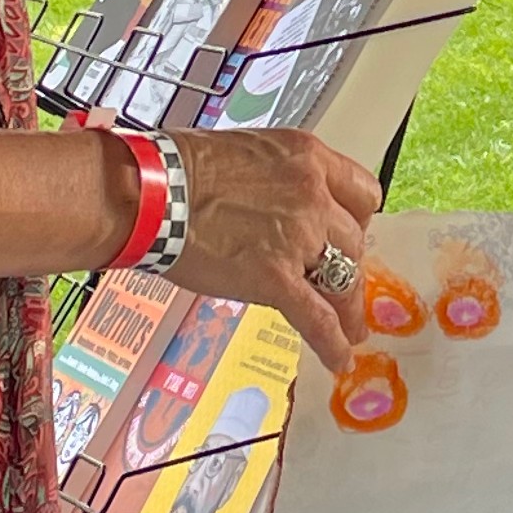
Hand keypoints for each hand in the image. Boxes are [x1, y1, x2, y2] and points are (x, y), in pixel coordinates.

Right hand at [169, 126, 382, 363]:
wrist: (150, 193)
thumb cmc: (180, 170)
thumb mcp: (251, 154)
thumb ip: (280, 182)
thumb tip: (281, 212)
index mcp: (308, 159)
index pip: (363, 194)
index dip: (356, 221)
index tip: (349, 235)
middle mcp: (313, 195)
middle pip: (354, 241)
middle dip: (349, 267)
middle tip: (342, 284)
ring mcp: (298, 238)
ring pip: (344, 280)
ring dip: (347, 308)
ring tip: (351, 328)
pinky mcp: (275, 279)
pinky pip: (317, 318)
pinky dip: (332, 342)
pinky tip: (338, 358)